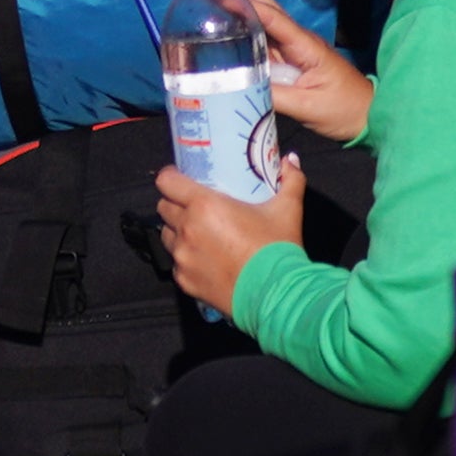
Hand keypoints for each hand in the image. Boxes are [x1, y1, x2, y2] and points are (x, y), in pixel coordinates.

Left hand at [155, 154, 304, 316]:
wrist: (277, 296)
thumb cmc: (277, 250)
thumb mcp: (287, 210)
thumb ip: (290, 181)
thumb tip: (291, 160)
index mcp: (203, 206)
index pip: (166, 182)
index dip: (169, 177)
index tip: (178, 177)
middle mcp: (186, 229)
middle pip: (163, 208)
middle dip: (174, 203)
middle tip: (193, 205)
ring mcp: (183, 257)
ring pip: (166, 236)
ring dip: (177, 231)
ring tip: (198, 232)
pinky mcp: (184, 281)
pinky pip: (177, 263)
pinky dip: (186, 259)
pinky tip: (205, 259)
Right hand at [204, 0, 372, 140]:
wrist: (366, 117)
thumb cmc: (343, 110)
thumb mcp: (309, 107)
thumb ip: (275, 97)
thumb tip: (238, 86)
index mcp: (305, 46)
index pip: (273, 19)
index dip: (247, 2)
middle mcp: (298, 41)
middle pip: (268, 8)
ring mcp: (294, 49)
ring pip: (265, 20)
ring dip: (242, 2)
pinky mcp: (290, 60)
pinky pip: (265, 39)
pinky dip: (246, 25)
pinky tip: (230, 22)